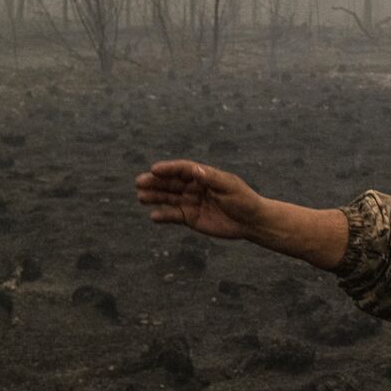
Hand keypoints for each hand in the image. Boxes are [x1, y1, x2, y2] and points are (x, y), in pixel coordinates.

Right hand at [135, 160, 264, 240]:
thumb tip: (195, 170)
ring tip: (141, 197)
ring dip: (155, 197)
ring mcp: (191, 202)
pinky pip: (173, 216)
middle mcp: (195, 187)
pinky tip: (153, 216)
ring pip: (169, 198)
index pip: (183, 169)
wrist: (250, 221)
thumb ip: (211, 179)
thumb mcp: (229, 186)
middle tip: (139, 182)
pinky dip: (163, 215)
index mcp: (204, 176)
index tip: (155, 169)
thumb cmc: (243, 200)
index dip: (169, 168)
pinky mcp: (190, 218)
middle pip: (172, 183)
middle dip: (155, 182)